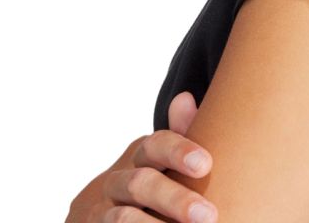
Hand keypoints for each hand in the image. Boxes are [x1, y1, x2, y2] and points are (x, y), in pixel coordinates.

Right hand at [66, 91, 216, 222]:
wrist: (102, 220)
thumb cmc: (151, 184)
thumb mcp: (164, 160)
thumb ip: (179, 135)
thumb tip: (184, 98)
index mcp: (141, 156)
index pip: (156, 145)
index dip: (178, 152)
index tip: (205, 165)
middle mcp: (117, 181)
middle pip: (141, 184)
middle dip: (175, 199)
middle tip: (208, 215)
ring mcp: (100, 212)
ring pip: (122, 218)